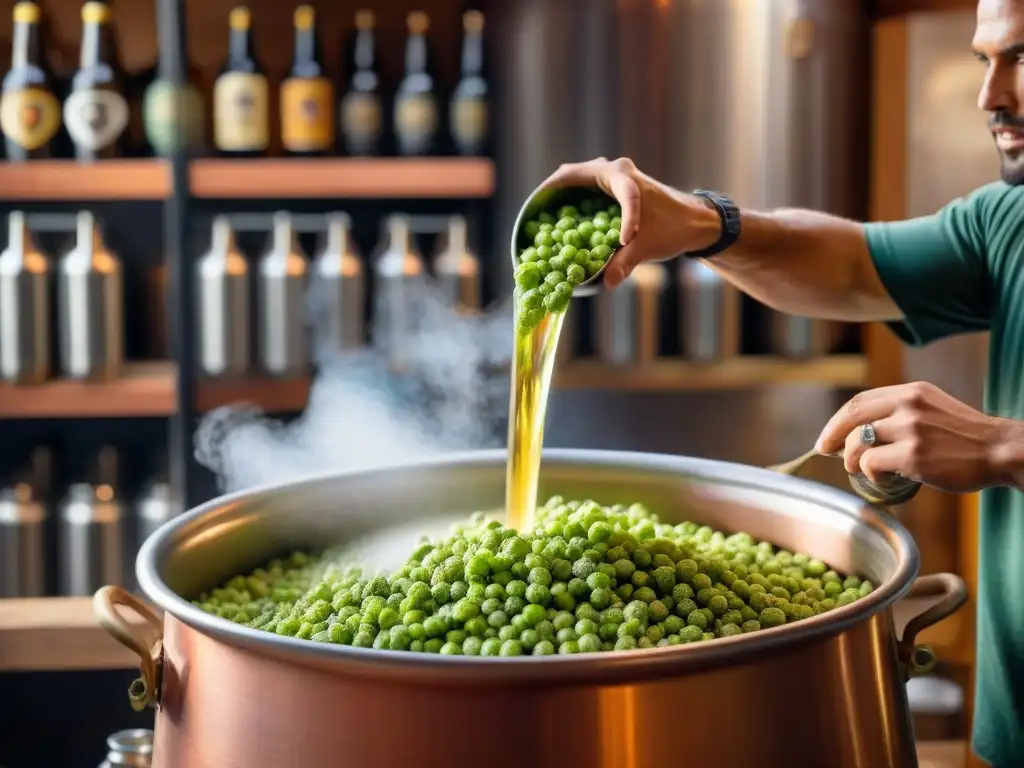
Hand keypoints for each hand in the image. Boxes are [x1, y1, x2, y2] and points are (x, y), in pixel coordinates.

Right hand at [539, 157, 721, 287]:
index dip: (608, 217)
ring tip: (535, 218)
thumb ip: (625, 263)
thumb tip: (606, 283)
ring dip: (556, 197)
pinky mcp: (609, 188)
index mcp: (625, 179)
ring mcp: (610, 177)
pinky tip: (554, 224)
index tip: (623, 240)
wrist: (694, 221)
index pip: (603, 192)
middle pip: (571, 175)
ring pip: (574, 180)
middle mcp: (615, 171)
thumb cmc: (675, 228)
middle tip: (530, 213)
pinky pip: (580, 190)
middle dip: (550, 193)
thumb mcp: (649, 247)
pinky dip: (566, 203)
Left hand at [814, 380, 1014, 493]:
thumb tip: (857, 432)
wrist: (1000, 450)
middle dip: (832, 437)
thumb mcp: (931, 409)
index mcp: (911, 392)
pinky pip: (872, 464)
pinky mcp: (914, 456)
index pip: (859, 401)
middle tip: (825, 451)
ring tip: (862, 470)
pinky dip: (871, 474)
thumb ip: (899, 412)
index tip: (828, 436)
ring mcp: (911, 430)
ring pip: (858, 443)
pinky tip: (884, 479)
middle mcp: (908, 405)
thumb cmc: (964, 437)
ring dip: (853, 461)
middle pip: (851, 417)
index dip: (837, 420)